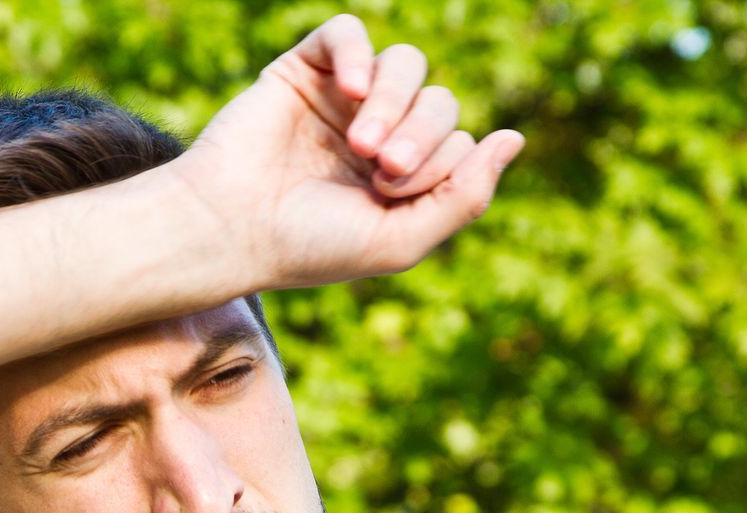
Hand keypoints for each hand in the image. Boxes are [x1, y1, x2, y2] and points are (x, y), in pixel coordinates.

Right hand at [168, 13, 524, 292]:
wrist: (231, 229)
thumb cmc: (311, 245)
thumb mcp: (402, 239)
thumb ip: (466, 195)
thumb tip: (515, 138)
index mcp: (406, 177)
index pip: (460, 145)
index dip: (440, 167)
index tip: (390, 197)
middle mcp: (381, 135)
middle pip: (441, 103)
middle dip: (422, 137)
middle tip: (382, 169)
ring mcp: (343, 101)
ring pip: (406, 65)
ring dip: (395, 102)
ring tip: (361, 142)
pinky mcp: (305, 71)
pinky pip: (349, 34)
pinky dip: (356, 55)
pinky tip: (346, 90)